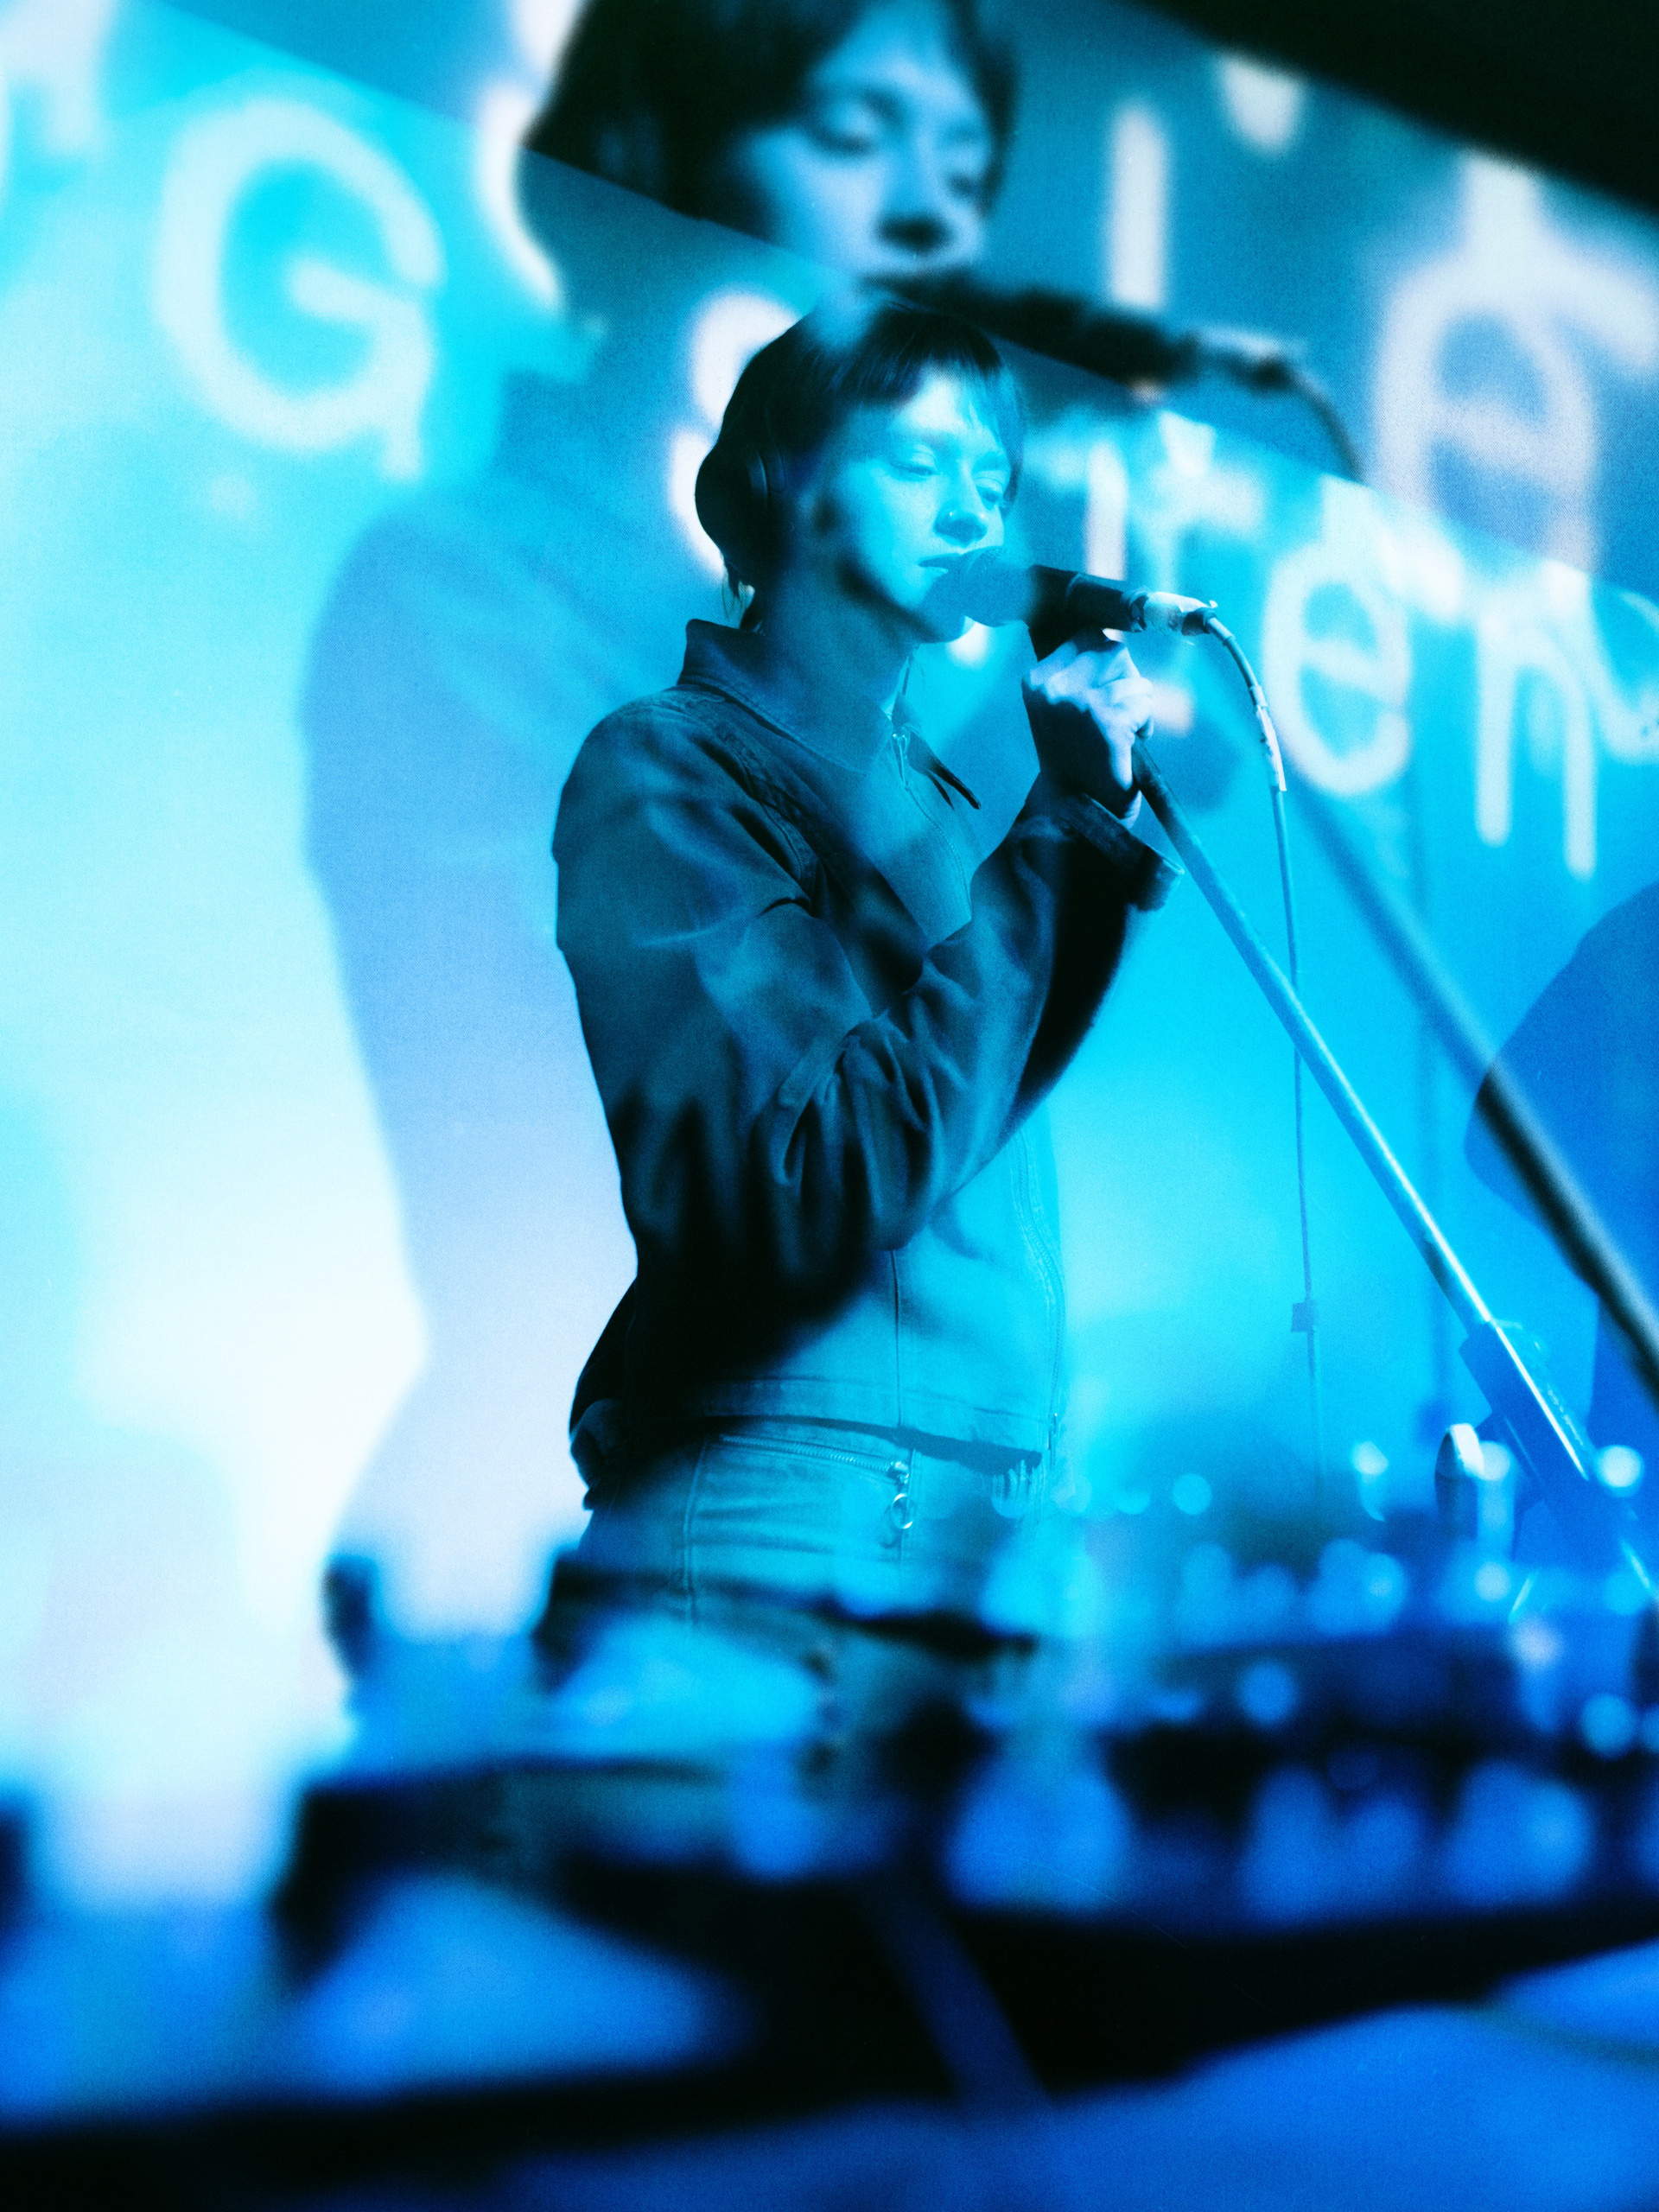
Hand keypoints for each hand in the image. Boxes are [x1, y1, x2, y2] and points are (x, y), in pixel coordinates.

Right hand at [1022, 631, 1152, 817]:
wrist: (1076, 810)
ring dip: (1137, 709)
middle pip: (1114, 651)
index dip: (1108, 663)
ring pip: (1135, 681)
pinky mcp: (1106, 722)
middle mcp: (1052, 688)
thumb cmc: (1076, 757)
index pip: (1089, 636)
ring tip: (1118, 736)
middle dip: (1125, 682)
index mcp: (1035, 680)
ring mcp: (1078, 704)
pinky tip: (1127, 747)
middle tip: (1115, 715)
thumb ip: (1081, 671)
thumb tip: (1115, 638)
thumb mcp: (1063, 707)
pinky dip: (1144, 725)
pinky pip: (1144, 705)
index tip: (1105, 693)